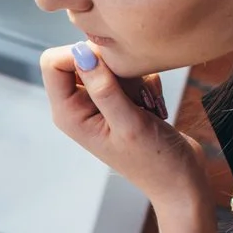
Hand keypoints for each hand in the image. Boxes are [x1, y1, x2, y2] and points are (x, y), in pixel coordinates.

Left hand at [43, 41, 209, 208]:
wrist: (179, 179)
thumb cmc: (154, 161)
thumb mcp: (128, 123)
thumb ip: (104, 88)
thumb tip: (81, 53)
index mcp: (68, 113)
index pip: (53, 62)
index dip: (81, 54)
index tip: (113, 66)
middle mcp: (78, 106)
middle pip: (82, 57)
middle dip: (113, 67)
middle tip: (134, 93)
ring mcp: (98, 103)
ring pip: (110, 63)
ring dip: (134, 77)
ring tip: (145, 105)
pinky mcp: (120, 100)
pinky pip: (129, 72)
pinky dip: (145, 82)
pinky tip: (152, 106)